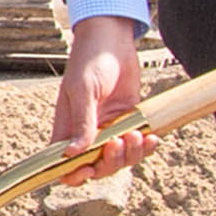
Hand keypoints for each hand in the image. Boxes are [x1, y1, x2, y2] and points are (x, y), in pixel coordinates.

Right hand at [52, 15, 149, 181]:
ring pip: (118, 160)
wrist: (113, 40)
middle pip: (95, 167)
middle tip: (118, 142)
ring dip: (130, 155)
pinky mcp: (128, 122)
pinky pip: (136, 146)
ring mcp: (108, 129)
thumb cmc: (89, 61)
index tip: (88, 169)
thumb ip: (81, 122)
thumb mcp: (83, 90)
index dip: (73, 174)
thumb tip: (73, 153)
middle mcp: (86, 133)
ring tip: (137, 135)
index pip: (63, 163)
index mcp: (67, 127)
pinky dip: (146, 148)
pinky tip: (152, 138)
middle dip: (109, 163)